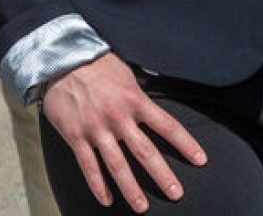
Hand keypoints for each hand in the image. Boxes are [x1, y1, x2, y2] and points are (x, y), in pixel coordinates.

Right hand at [41, 53, 205, 212]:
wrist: (62, 61)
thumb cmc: (99, 66)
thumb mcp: (128, 75)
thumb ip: (140, 98)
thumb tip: (154, 113)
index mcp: (136, 100)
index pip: (167, 125)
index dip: (185, 144)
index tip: (200, 160)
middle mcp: (118, 117)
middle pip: (145, 151)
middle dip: (162, 175)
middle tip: (176, 193)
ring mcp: (96, 128)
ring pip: (117, 165)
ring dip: (131, 189)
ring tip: (142, 207)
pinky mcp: (75, 136)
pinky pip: (88, 166)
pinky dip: (98, 186)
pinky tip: (107, 200)